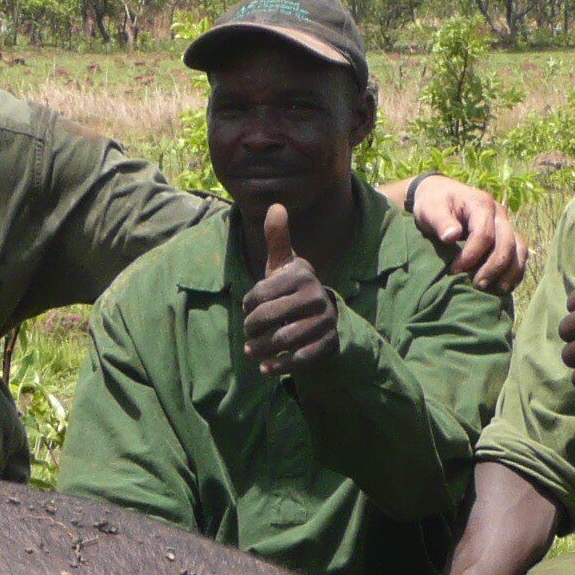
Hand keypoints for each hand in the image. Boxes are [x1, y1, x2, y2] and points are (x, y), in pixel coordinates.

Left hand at [240, 206, 341, 377]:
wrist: (325, 316)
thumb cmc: (295, 289)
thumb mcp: (286, 265)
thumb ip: (277, 239)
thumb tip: (275, 206)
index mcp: (302, 276)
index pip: (262, 293)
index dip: (249, 305)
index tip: (247, 310)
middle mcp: (316, 297)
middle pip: (271, 318)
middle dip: (253, 329)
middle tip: (247, 335)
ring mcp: (323, 322)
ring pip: (283, 339)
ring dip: (261, 349)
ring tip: (251, 351)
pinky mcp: (327, 344)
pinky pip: (300, 359)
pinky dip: (279, 366)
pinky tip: (265, 368)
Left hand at [409, 176, 529, 292]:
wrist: (441, 194)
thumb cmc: (434, 203)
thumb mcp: (431, 208)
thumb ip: (441, 221)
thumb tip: (452, 236)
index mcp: (481, 204)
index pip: (484, 234)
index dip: (471, 255)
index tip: (454, 270)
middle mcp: (498, 213)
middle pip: (506, 242)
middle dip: (493, 267)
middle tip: (477, 285)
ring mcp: (505, 224)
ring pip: (519, 249)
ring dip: (511, 271)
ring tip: (498, 290)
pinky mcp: (506, 235)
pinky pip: (519, 253)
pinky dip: (515, 270)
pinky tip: (504, 286)